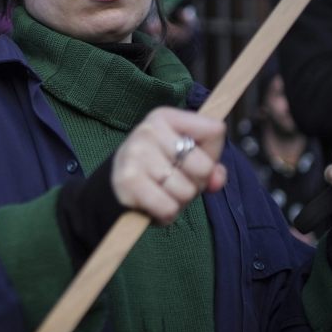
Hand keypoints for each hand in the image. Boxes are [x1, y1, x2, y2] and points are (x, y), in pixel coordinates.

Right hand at [110, 107, 226, 225]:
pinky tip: (155, 205)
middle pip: (204, 167)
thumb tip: (217, 179)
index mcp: (165, 117)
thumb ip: (210, 166)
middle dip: (196, 183)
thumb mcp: (184, 157)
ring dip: (179, 201)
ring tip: (163, 192)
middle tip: (177, 182)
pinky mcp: (129, 181)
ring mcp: (136, 154)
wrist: (114, 184)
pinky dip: (166, 214)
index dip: (212, 154)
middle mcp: (149, 130)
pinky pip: (168, 207)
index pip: (215, 131)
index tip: (193, 158)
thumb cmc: (157, 167)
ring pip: (186, 191)